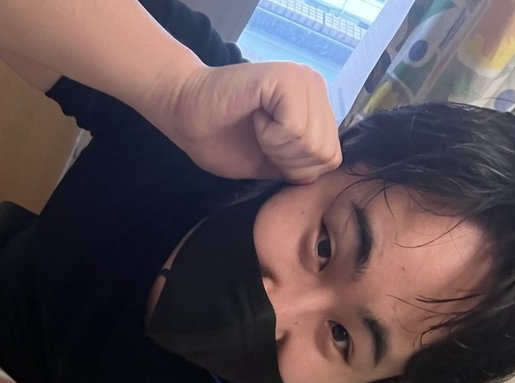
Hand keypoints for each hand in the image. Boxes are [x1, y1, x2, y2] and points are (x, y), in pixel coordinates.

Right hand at [153, 60, 340, 183]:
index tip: (265, 149)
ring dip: (276, 147)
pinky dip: (269, 136)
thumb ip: (299, 164)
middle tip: (259, 139)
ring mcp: (305, 81)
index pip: (331, 159)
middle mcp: (317, 89)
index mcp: (315, 110)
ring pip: (312, 143)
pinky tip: (255, 118)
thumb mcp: (268, 163)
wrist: (183, 111)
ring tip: (256, 127)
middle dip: (287, 161)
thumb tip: (321, 173)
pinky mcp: (288, 78)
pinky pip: (294, 129)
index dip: (295, 169)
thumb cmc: (218, 137)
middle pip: (325, 154)